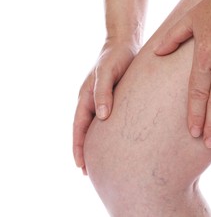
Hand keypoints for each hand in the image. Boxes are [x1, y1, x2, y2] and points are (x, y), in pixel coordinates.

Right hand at [73, 41, 137, 173]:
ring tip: (99, 161)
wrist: (125, 44)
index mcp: (85, 97)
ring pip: (93, 127)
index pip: (78, 127)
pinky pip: (105, 120)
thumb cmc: (116, 58)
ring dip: (93, 145)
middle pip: (83, 131)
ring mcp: (100, 101)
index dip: (78, 146)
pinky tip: (112, 141)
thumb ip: (103, 93)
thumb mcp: (107, 73)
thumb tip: (101, 117)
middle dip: (83, 151)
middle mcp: (91, 101)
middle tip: (88, 172)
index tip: (81, 166)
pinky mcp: (111, 99)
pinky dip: (104, 133)